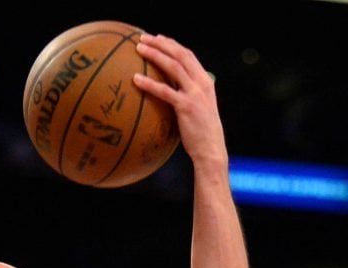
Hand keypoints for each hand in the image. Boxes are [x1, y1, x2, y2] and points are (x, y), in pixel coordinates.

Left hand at [134, 34, 227, 163]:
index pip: (188, 55)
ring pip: (173, 66)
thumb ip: (188, 98)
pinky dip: (149, 83)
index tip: (158, 38)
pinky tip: (136, 79)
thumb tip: (170, 95)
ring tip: (139, 49)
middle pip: (180, 54)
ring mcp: (195, 93)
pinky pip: (164, 91)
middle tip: (143, 38)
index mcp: (205, 81)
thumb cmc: (201, 135)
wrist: (211, 150)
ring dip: (155, 54)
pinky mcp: (186, 106)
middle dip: (161, 43)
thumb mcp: (198, 111)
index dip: (172, 45)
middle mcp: (202, 83)